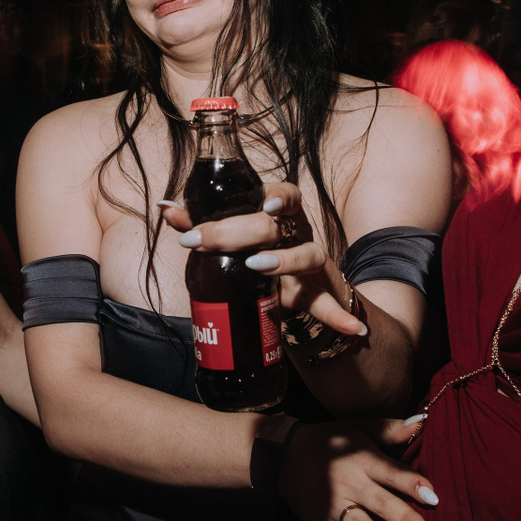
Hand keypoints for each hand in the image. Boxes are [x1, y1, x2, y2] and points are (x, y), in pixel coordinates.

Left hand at [163, 182, 365, 340]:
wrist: (297, 292)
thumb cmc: (260, 254)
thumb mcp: (233, 239)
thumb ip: (201, 222)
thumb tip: (166, 208)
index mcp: (280, 214)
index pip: (283, 193)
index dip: (274, 194)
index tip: (260, 202)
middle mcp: (298, 232)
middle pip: (276, 226)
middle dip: (237, 231)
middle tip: (202, 241)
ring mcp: (311, 261)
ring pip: (306, 254)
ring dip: (284, 260)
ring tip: (255, 265)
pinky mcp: (318, 292)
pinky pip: (330, 304)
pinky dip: (341, 316)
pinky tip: (354, 328)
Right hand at [280, 418, 438, 520]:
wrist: (282, 452)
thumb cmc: (329, 440)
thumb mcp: (358, 426)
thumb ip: (391, 428)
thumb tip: (423, 420)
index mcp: (362, 460)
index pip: (391, 472)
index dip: (412, 483)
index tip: (434, 496)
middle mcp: (349, 485)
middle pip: (379, 503)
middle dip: (402, 519)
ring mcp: (333, 509)